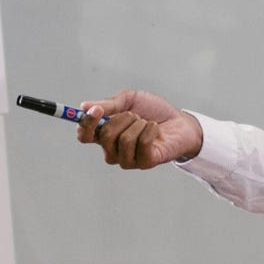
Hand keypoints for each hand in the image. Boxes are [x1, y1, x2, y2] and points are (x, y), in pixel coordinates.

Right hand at [78, 89, 204, 168]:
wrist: (180, 121)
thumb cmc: (153, 111)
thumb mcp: (130, 100)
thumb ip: (108, 104)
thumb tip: (84, 106)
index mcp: (104, 135)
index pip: (84, 136)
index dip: (86, 124)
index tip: (95, 110)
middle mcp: (113, 150)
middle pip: (104, 137)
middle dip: (122, 119)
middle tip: (135, 115)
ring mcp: (128, 160)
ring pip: (124, 140)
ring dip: (138, 124)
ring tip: (147, 123)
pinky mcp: (145, 163)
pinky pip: (141, 144)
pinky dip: (150, 131)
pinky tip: (155, 130)